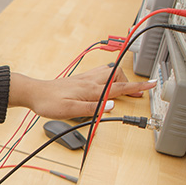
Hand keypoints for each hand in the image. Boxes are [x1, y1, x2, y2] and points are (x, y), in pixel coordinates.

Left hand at [8, 65, 154, 120]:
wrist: (33, 93)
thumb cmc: (48, 102)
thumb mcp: (70, 111)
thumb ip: (92, 109)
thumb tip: (111, 106)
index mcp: (91, 90)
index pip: (119, 87)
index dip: (137, 87)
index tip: (151, 84)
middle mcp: (89, 81)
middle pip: (117, 77)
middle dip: (130, 83)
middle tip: (138, 93)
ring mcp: (84, 79)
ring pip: (109, 73)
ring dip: (120, 79)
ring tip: (125, 88)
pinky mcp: (79, 79)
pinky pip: (100, 74)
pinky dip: (109, 77)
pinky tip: (105, 83)